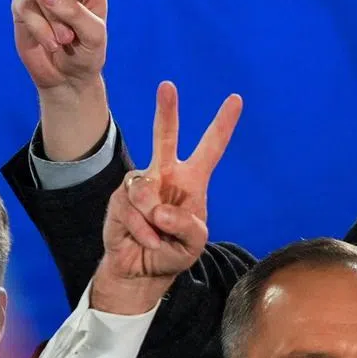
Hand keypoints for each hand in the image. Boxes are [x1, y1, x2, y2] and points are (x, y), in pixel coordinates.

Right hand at [92, 82, 241, 313]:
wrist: (141, 271)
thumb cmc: (172, 252)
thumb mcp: (194, 244)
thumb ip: (186, 226)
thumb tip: (159, 209)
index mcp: (192, 181)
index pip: (211, 148)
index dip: (223, 125)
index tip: (236, 99)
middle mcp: (166, 176)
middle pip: (165, 137)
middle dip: (166, 111)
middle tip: (167, 86)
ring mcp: (142, 184)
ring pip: (146, 190)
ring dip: (153, 220)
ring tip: (157, 235)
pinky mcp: (120, 197)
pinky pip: (132, 208)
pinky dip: (141, 229)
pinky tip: (144, 239)